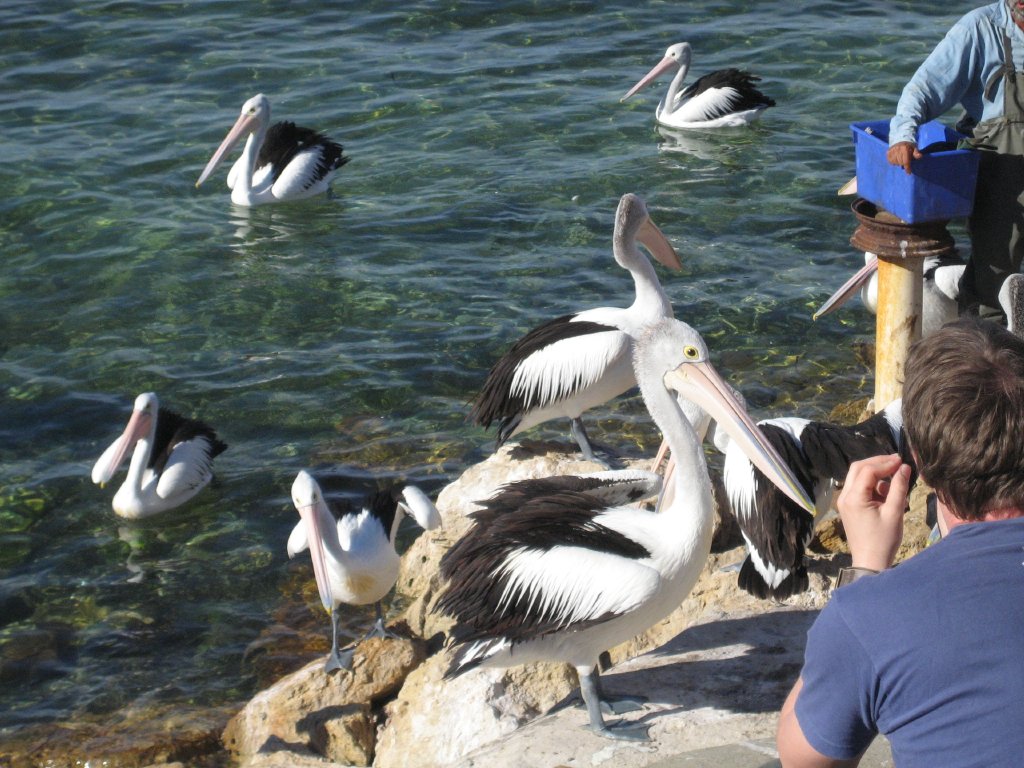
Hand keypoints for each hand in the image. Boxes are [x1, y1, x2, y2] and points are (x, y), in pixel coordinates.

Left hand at [837, 454, 911, 571]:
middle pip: (858, 468)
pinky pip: (859, 488)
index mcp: (853, 498)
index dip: (885, 463)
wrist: (870, 562)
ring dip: (876, 475)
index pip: (868, 470)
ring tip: (895, 484)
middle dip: (878, 463)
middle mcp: (844, 496)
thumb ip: (899, 488)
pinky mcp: (848, 506)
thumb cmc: (884, 540)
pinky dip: (873, 486)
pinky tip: (887, 495)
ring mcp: (844, 501)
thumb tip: (904, 467)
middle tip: (897, 462)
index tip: (902, 461)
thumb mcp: (895, 512)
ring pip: (858, 477)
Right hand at [887, 141, 920, 173]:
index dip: (907, 168)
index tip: (909, 173)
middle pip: (900, 162)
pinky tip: (896, 159)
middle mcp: (897, 150)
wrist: (900, 139)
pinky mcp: (888, 152)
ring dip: (898, 163)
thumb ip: (916, 153)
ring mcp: (892, 151)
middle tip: (905, 161)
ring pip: (895, 162)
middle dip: (903, 164)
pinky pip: (890, 161)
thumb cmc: (909, 145)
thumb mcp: (914, 148)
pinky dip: (893, 162)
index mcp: (905, 148)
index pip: (906, 161)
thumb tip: (920, 156)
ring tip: (900, 159)